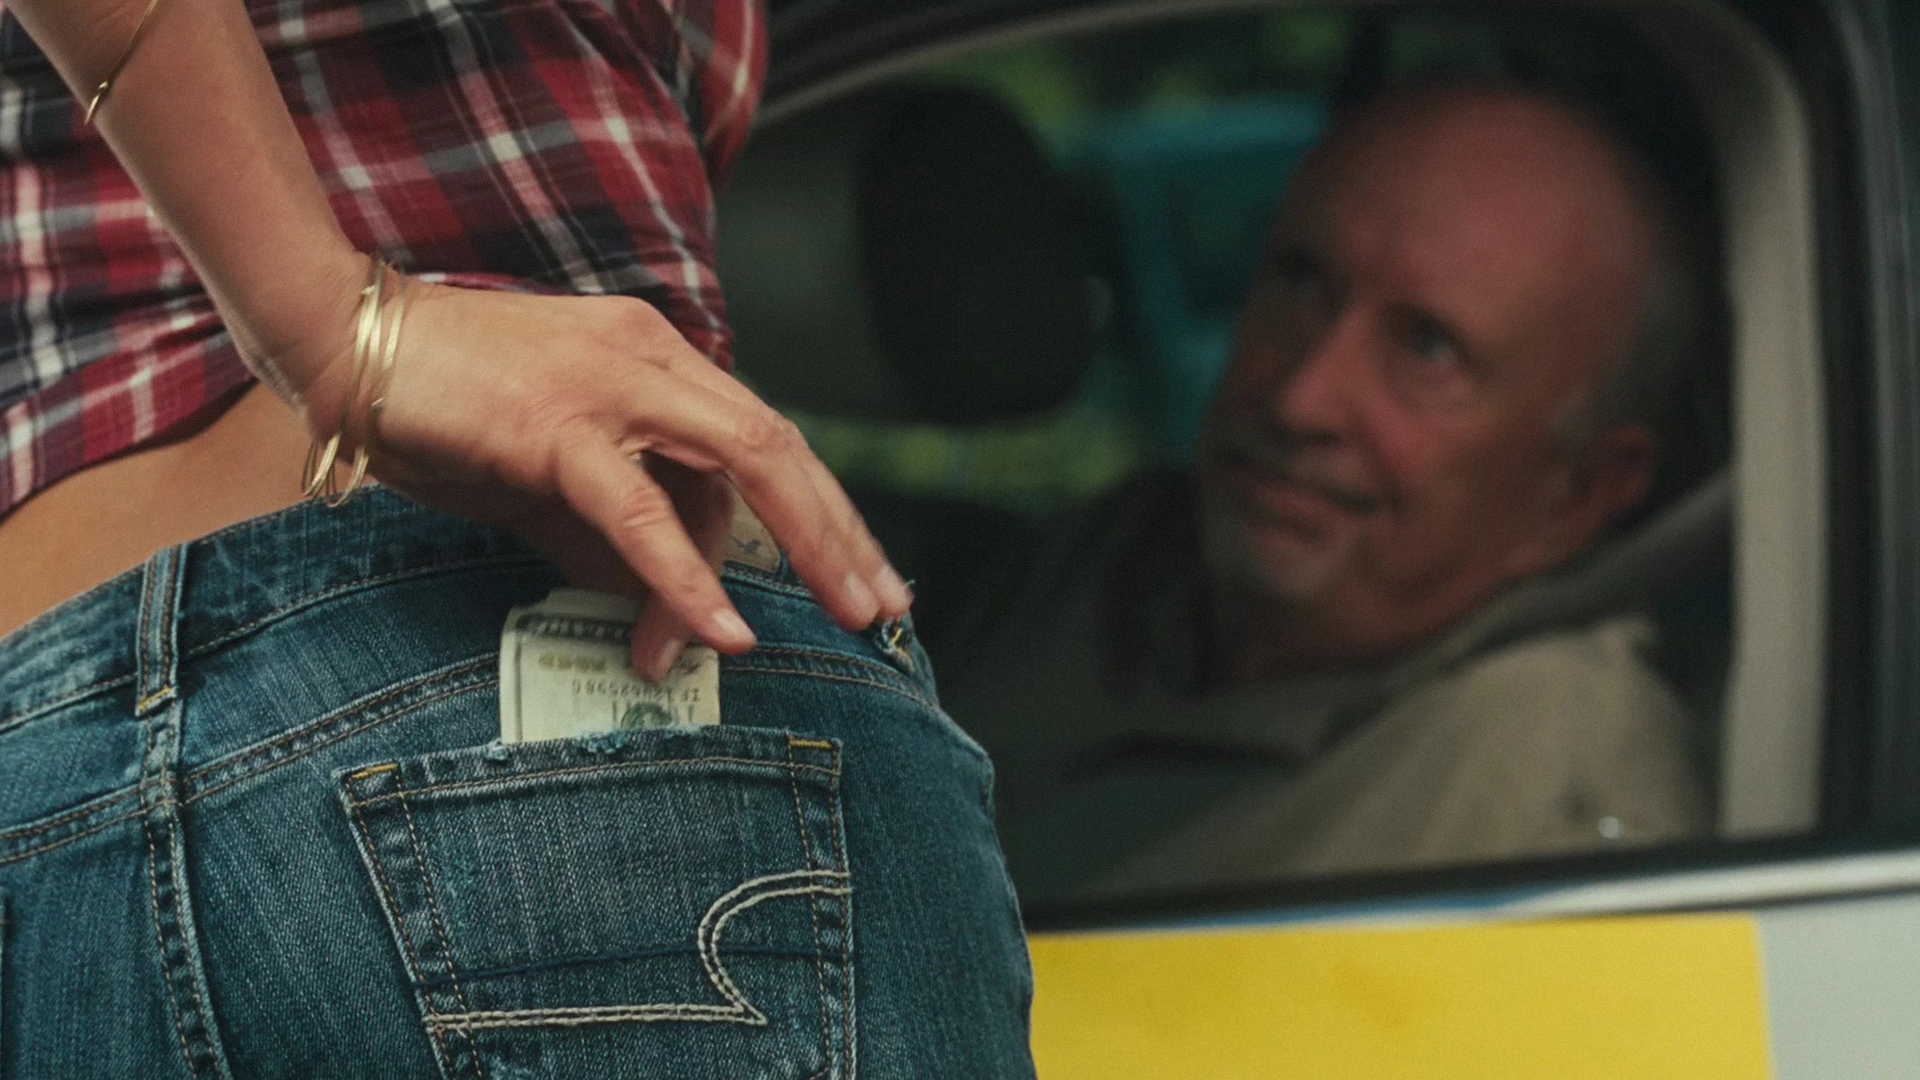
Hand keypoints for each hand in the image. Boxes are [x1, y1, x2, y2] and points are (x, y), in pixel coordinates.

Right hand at [277, 265, 910, 678]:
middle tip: (885, 606)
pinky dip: (688, 573)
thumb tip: (674, 614)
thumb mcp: (555, 473)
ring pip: (742, 464)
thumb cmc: (448, 404)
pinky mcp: (556, 425)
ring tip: (846, 615)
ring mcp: (610, 386)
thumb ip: (619, 531)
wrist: (344, 342)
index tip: (863, 571)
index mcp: (659, 359)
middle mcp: (653, 360)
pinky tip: (724, 628)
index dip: (823, 509)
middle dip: (843, 532)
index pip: (764, 439)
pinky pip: (640, 508)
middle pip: (781, 449)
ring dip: (806, 546)